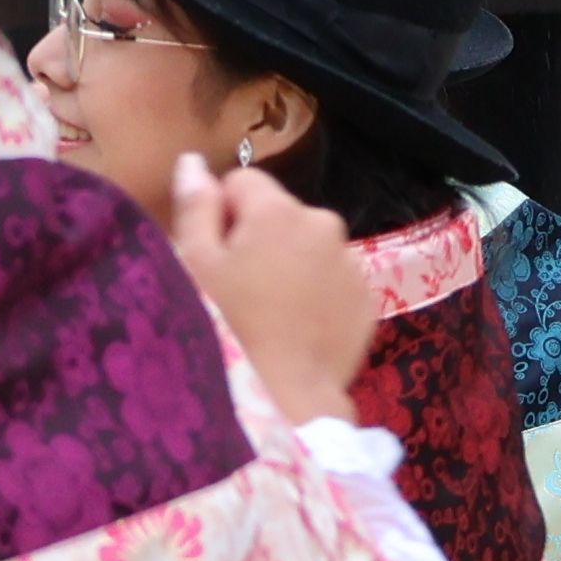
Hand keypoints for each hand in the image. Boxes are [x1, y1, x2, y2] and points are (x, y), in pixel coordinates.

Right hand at [168, 157, 371, 428]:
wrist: (284, 401)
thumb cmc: (225, 329)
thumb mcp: (193, 265)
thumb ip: (196, 206)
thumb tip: (194, 159)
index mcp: (278, 210)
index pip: (243, 182)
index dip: (221, 215)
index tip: (214, 257)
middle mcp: (324, 224)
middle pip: (280, 215)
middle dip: (260, 240)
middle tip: (239, 290)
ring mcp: (351, 264)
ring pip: (309, 249)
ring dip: (291, 267)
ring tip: (269, 315)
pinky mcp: (367, 301)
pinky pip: (333, 282)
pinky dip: (317, 296)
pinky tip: (297, 330)